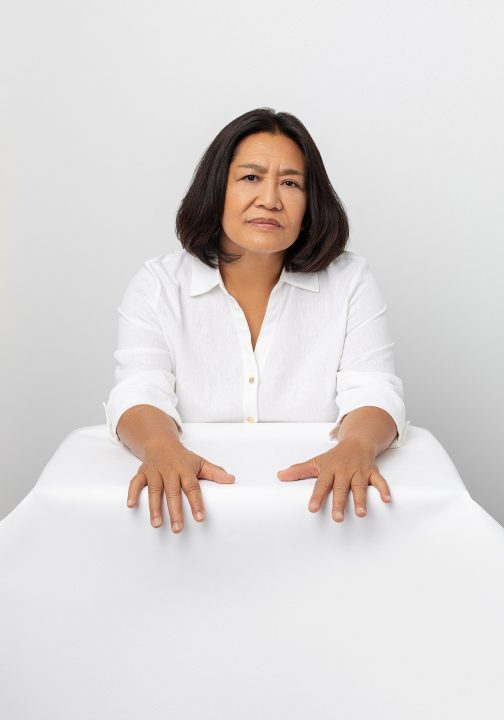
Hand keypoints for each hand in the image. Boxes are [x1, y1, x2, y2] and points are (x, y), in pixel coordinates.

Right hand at [126, 439, 235, 531]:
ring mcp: (155, 472)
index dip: (196, 503)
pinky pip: (136, 482)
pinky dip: (132, 493)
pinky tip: (131, 505)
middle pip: (173, 492)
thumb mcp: (200, 463)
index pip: (192, 487)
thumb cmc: (183, 458)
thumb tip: (232, 480)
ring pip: (155, 490)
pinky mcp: (142, 473)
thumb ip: (215, 472)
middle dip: (175, 511)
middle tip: (178, 529)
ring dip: (154, 507)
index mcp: (185, 470)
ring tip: (157, 524)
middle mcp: (170, 471)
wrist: (161, 443)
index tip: (200, 518)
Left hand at [276, 437, 391, 521]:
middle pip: (341, 488)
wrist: (357, 442)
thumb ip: (299, 471)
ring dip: (361, 500)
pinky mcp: (372, 472)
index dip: (317, 497)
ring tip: (360, 514)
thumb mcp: (316, 462)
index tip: (312, 509)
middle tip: (337, 518)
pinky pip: (379, 481)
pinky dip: (384, 489)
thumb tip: (280, 476)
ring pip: (360, 487)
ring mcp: (359, 472)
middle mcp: (344, 471)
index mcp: (329, 469)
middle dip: (339, 503)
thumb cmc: (334, 457)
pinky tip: (387, 500)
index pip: (321, 484)